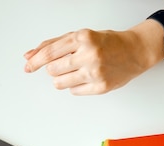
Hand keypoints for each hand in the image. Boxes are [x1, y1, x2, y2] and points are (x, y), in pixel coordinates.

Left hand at [23, 27, 162, 94]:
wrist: (135, 50)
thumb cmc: (106, 43)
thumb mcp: (79, 36)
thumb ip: (52, 44)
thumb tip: (29, 55)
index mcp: (82, 38)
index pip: (49, 53)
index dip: (35, 62)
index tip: (27, 67)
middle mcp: (89, 54)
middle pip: (52, 70)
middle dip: (55, 68)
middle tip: (68, 63)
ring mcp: (95, 72)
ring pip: (59, 83)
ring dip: (63, 78)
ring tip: (76, 70)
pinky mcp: (101, 87)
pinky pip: (73, 91)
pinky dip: (76, 85)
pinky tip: (87, 77)